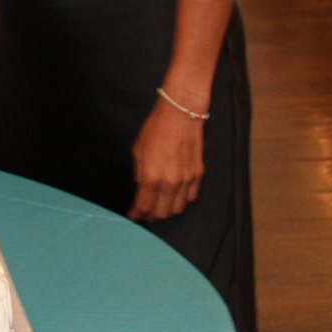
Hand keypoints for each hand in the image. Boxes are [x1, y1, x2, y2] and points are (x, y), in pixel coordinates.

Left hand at [127, 98, 204, 222]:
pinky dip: (181, 201)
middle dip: (151, 216)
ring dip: (167, 211)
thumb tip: (141, 190)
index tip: (133, 216)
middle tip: (145, 214)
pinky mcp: (198, 175)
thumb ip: (140, 174)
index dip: (137, 214)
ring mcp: (187, 180)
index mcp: (152, 176)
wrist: (180, 115)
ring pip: (178, 208)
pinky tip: (174, 197)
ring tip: (159, 208)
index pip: (144, 206)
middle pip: (162, 213)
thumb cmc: (156, 129)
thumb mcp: (138, 151)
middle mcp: (170, 182)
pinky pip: (190, 197)